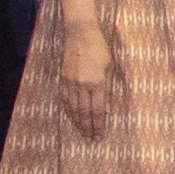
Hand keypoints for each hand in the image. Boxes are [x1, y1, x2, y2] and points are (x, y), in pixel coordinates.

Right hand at [56, 12, 118, 135]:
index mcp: (97, 82)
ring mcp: (71, 82)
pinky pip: (64, 99)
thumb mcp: (110, 68)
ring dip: (77, 122)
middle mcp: (82, 85)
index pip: (98, 110)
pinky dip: (68, 110)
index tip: (100, 136)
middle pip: (84, 113)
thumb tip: (109, 110)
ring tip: (82, 133)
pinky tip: (71, 117)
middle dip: (88, 128)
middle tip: (91, 139)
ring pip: (73, 108)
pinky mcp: (63, 79)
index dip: (99, 125)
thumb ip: (109, 90)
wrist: (80, 33)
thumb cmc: (100, 48)